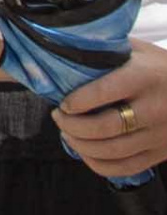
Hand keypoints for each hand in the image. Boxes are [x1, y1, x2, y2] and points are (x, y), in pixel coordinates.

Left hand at [52, 39, 166, 179]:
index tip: (62, 103)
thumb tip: (65, 47)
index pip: (104, 92)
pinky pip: (126, 167)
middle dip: (72, 125)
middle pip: (106, 127)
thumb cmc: (160, 66)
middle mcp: (153, 108)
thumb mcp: (137, 50)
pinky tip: (85, 152)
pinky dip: (100, 164)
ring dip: (81, 146)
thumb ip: (107, 50)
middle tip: (58, 117)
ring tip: (66, 133)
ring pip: (113, 151)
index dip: (77, 101)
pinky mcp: (161, 153)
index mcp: (144, 77)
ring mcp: (159, 135)